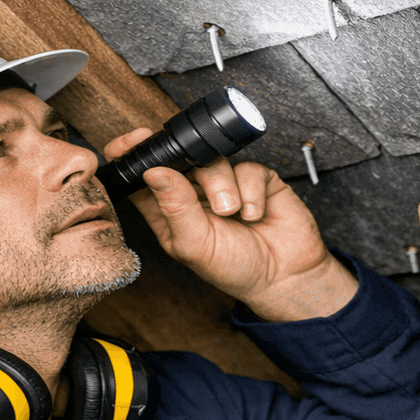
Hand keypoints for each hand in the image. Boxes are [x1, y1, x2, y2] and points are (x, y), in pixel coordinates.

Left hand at [105, 129, 356, 321]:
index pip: (142, 174)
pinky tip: (254, 214)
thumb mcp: (196, 245)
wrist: (284, 278)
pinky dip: (251, 191)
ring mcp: (225, 184)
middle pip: (180, 158)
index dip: (134, 153)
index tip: (135, 141)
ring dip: (222, 186)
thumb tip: (152, 172)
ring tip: (231, 213)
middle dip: (187, 165)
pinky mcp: (255, 179)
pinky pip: (248, 167)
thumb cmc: (234, 269)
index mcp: (168, 209)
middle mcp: (193, 193)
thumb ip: (175, 207)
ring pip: (214, 160)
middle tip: (188, 169)